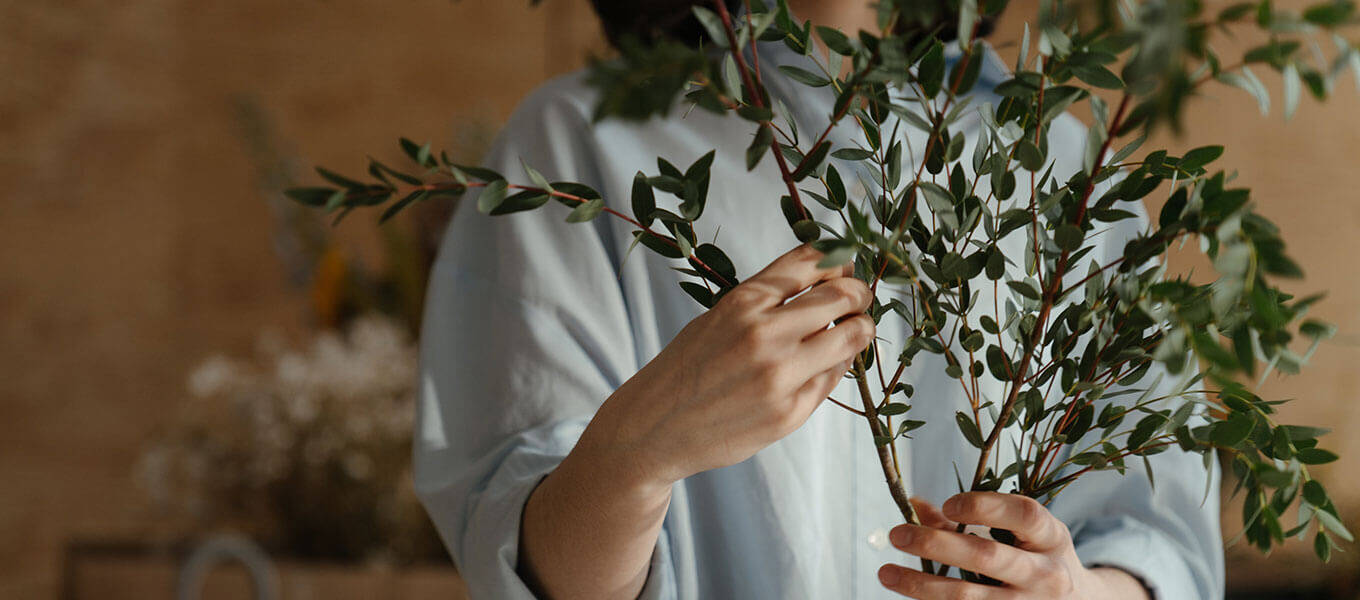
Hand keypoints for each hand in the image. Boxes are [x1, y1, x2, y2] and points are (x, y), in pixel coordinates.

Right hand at [584, 243, 874, 489]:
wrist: (653, 429)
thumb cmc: (687, 369)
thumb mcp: (718, 316)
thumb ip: (768, 299)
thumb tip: (832, 279)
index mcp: (743, 302)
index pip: (812, 261)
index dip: (839, 260)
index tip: (845, 268)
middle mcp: (764, 334)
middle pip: (841, 296)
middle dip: (859, 294)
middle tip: (859, 300)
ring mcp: (779, 376)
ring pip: (851, 337)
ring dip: (861, 328)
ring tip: (856, 329)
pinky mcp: (789, 413)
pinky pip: (833, 377)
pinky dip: (839, 364)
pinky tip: (828, 362)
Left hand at [877, 493, 1150, 599]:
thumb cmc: (1038, 558)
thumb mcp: (1023, 533)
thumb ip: (973, 517)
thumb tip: (915, 505)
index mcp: (1052, 538)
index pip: (1024, 515)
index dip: (985, 506)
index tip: (948, 502)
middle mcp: (1046, 574)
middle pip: (987, 557)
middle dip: (937, 545)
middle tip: (896, 534)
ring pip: (968, 597)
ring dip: (921, 585)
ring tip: (885, 573)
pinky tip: (909, 594)